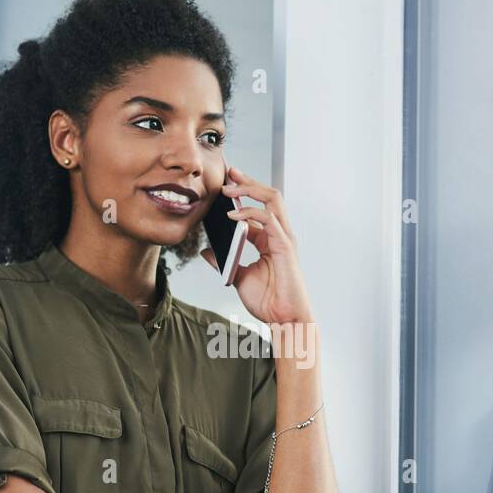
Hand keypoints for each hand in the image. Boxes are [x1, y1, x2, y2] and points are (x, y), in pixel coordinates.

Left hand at [200, 165, 314, 324]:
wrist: (284, 320)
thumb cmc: (268, 301)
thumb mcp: (238, 277)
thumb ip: (224, 261)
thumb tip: (206, 251)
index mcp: (270, 240)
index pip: (258, 207)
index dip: (243, 192)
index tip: (225, 182)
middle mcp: (279, 234)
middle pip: (268, 196)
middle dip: (248, 181)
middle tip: (229, 172)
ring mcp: (284, 238)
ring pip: (273, 199)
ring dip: (250, 189)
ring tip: (229, 188)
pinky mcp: (285, 246)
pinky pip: (269, 219)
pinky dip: (250, 213)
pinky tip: (232, 215)